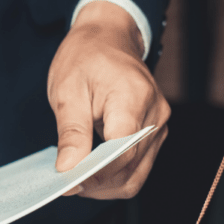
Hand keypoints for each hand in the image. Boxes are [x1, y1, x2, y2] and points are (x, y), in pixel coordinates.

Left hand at [48, 1, 170, 198]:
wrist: (107, 38)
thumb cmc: (85, 58)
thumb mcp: (67, 91)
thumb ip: (71, 133)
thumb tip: (68, 169)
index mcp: (134, 99)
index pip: (121, 153)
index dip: (94, 174)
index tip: (67, 183)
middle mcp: (155, 115)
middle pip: (129, 169)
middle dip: (96, 183)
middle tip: (65, 182)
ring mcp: (158, 126)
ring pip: (135, 176)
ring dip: (104, 185)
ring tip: (76, 177)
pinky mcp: (154, 134)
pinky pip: (136, 168)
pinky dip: (112, 176)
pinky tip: (90, 170)